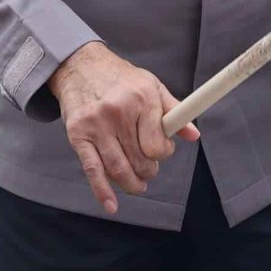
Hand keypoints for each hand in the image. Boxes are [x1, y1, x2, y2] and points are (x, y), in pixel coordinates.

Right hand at [48, 42, 194, 214]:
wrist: (80, 66)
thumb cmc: (121, 78)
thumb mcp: (152, 85)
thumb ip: (174, 111)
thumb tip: (194, 135)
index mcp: (142, 98)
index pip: (157, 145)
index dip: (163, 154)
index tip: (161, 151)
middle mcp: (119, 112)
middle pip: (139, 160)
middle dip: (148, 171)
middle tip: (149, 170)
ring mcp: (96, 125)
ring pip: (118, 168)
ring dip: (132, 183)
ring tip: (138, 184)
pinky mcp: (77, 135)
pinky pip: (92, 169)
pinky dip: (103, 191)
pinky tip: (112, 205)